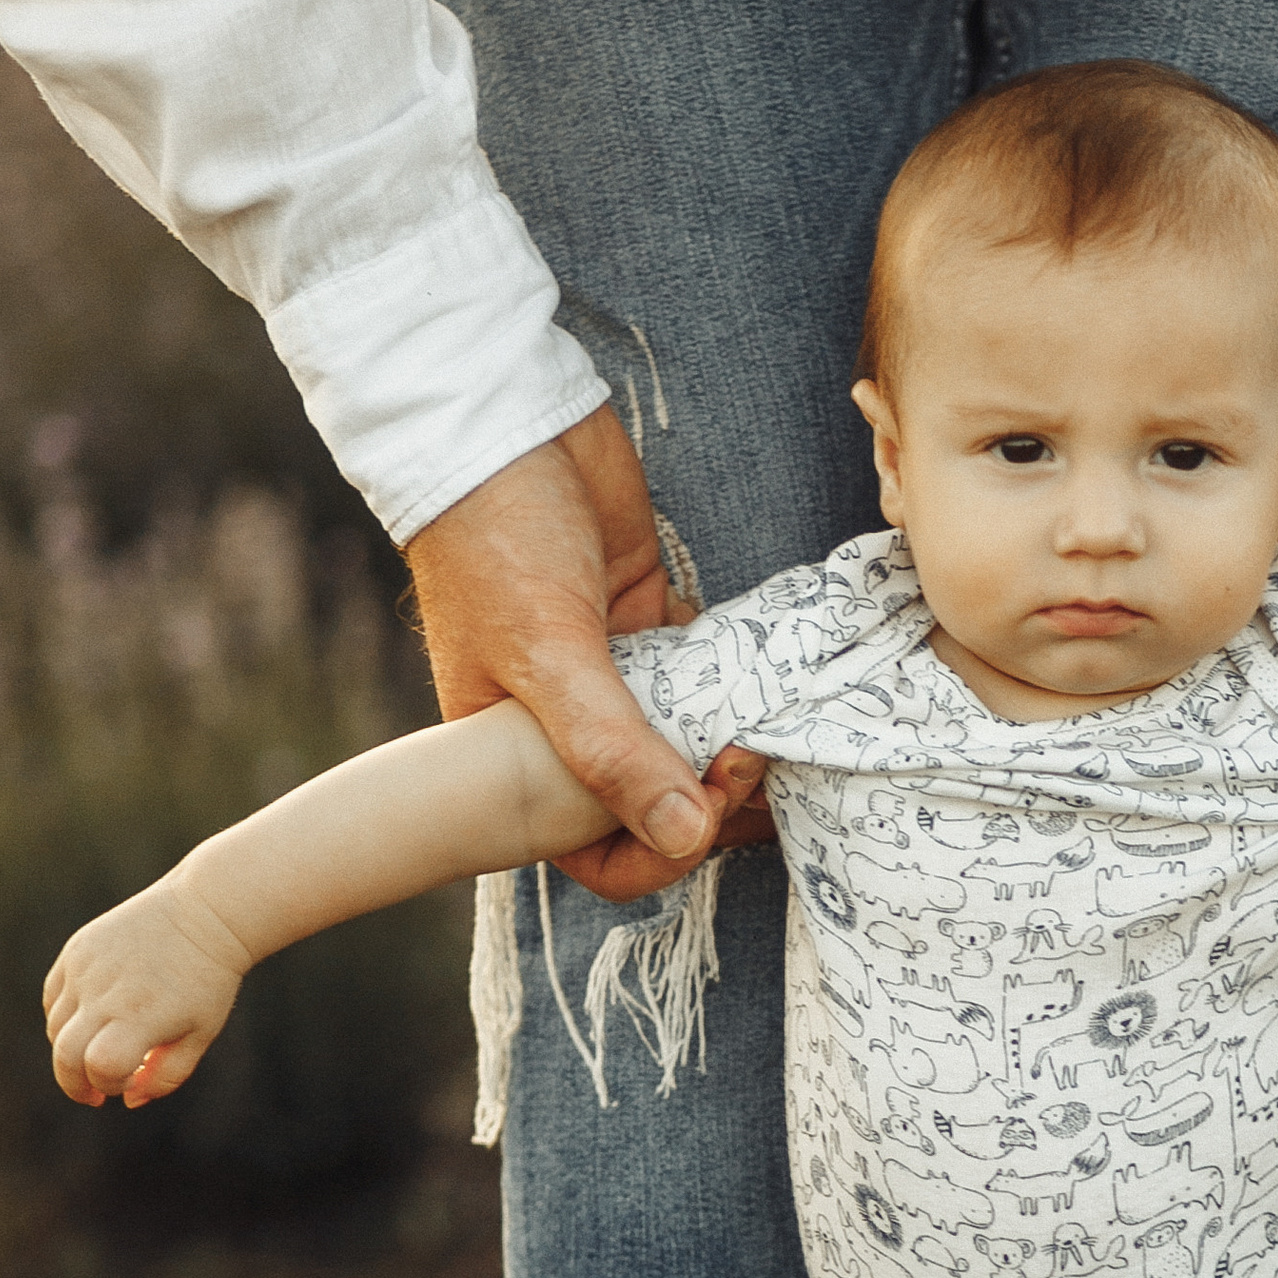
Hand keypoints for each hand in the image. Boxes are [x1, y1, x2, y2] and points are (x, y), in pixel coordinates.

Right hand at [44, 881, 250, 1108]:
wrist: (203, 913)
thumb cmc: (207, 981)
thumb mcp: (200, 1035)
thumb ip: (166, 1076)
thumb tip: (128, 1100)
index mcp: (141, 1016)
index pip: (100, 1068)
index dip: (106, 1086)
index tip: (124, 1085)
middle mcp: (106, 992)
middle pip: (65, 1055)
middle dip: (75, 1084)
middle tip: (94, 1095)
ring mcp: (86, 969)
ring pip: (56, 1028)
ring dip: (72, 1050)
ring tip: (102, 1049)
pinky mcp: (77, 950)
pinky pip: (54, 998)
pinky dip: (65, 1019)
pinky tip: (92, 1022)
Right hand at [406, 406, 770, 904]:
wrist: (500, 421)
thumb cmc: (494, 539)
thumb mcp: (549, 654)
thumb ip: (613, 749)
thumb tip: (688, 835)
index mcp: (517, 760)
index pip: (596, 855)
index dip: (661, 853)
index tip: (711, 807)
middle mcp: (567, 728)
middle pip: (656, 804)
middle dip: (715, 801)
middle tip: (761, 759)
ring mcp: (614, 675)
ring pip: (689, 738)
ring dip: (736, 742)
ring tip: (783, 727)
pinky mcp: (649, 621)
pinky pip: (707, 672)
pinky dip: (742, 678)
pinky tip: (777, 675)